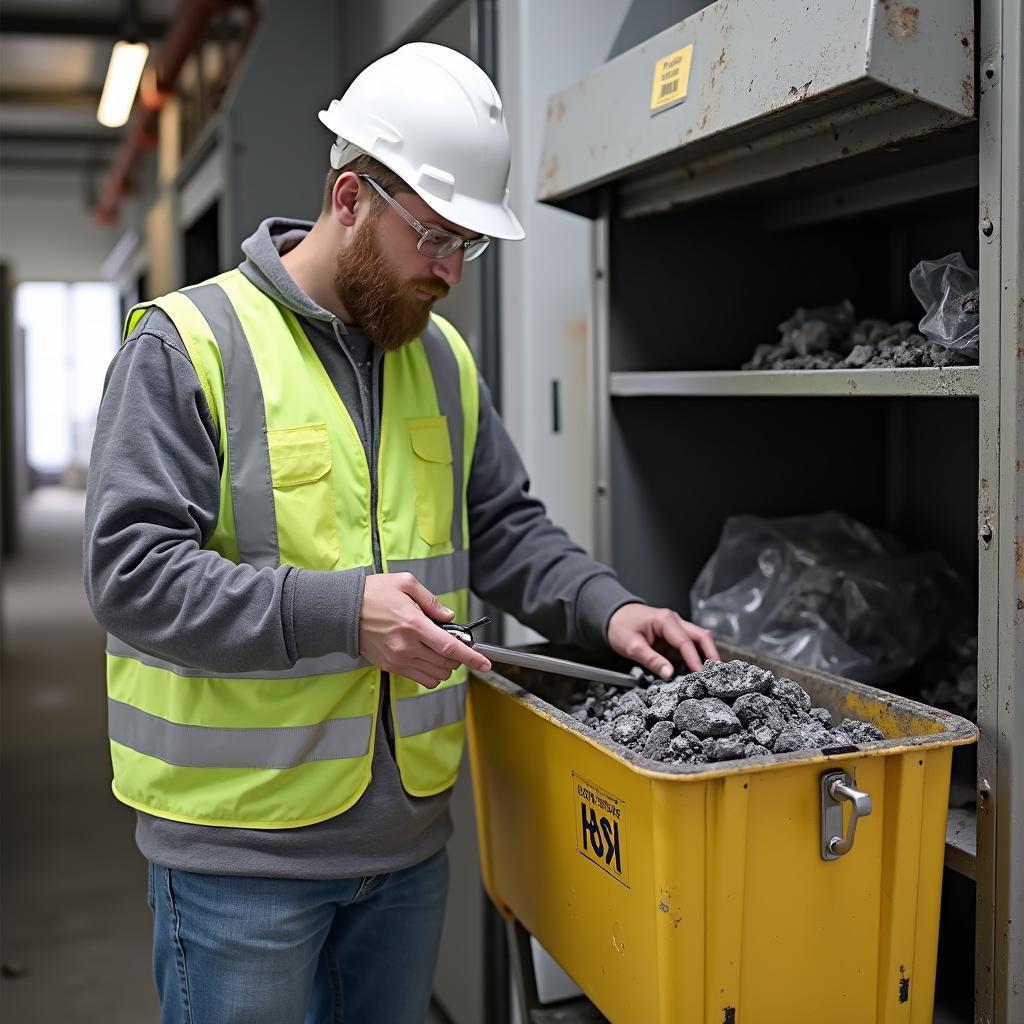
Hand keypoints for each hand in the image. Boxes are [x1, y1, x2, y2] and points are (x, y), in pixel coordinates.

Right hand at [358, 573, 491, 687]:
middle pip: (446, 665)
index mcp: (413, 624)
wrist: (342, 610)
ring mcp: (397, 660)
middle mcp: (406, 646)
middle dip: (457, 657)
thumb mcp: (406, 583)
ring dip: (444, 667)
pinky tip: (426, 658)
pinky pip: (420, 679)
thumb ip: (431, 601)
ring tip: (438, 650)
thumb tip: (449, 617)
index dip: (471, 657)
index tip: (485, 663)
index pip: (450, 648)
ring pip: (435, 676)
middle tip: (452, 642)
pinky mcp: (390, 667)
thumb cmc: (373, 593)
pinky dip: (430, 672)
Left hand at [607, 603, 719, 677]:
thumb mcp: (632, 646)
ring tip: (710, 675)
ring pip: (699, 641)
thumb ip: (651, 660)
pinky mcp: (673, 637)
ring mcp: (676, 628)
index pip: (686, 641)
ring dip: (705, 656)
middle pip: (701, 637)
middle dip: (711, 654)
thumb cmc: (620, 626)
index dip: (695, 659)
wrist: (613, 616)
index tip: (702, 675)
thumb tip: (668, 674)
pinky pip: (689, 647)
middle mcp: (675, 622)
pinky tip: (697, 672)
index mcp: (665, 620)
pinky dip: (695, 658)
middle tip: (717, 674)